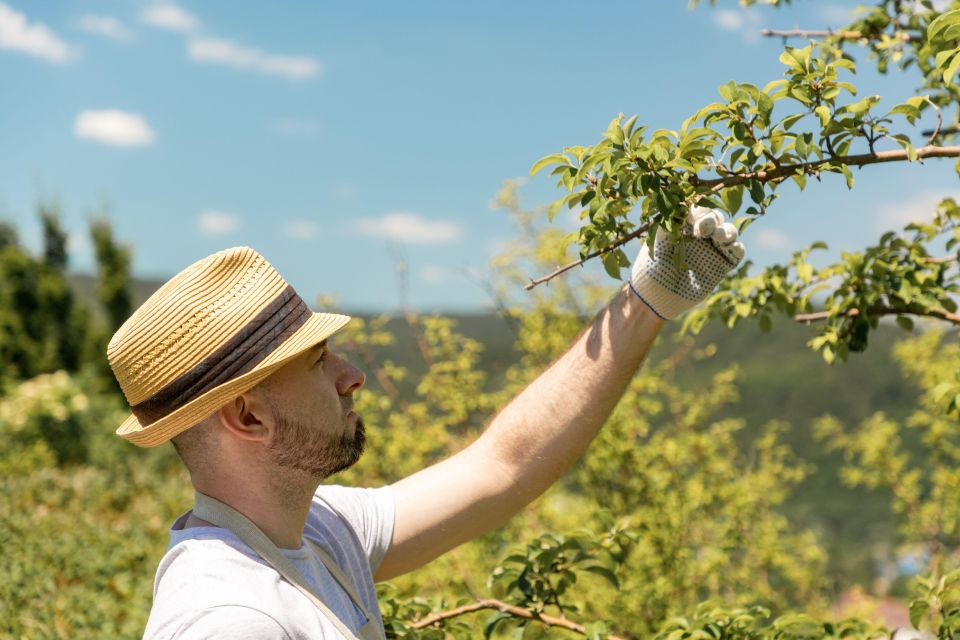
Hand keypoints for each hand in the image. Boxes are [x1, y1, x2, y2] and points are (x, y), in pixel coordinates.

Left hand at [629, 206, 744, 319]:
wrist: (657, 294)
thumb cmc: (652, 264)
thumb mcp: (658, 238)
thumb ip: (671, 219)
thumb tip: (682, 199)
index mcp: (685, 222)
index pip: (698, 207)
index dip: (698, 208)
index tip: (690, 216)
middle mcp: (701, 233)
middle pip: (716, 216)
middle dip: (711, 219)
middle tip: (702, 229)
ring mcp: (713, 247)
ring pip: (729, 231)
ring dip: (726, 231)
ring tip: (716, 237)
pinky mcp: (723, 264)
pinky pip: (737, 251)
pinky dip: (737, 247)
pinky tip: (730, 247)